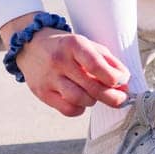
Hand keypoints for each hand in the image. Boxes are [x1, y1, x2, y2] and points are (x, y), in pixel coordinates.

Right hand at [1, 13, 130, 117]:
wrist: (30, 45)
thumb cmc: (65, 46)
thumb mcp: (87, 44)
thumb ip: (107, 61)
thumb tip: (124, 81)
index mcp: (73, 45)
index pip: (96, 65)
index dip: (113, 78)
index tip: (123, 82)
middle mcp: (59, 61)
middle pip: (91, 86)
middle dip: (111, 96)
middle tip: (120, 99)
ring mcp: (49, 78)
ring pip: (79, 99)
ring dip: (93, 101)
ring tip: (95, 95)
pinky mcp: (42, 93)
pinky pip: (67, 109)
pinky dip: (79, 109)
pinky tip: (81, 101)